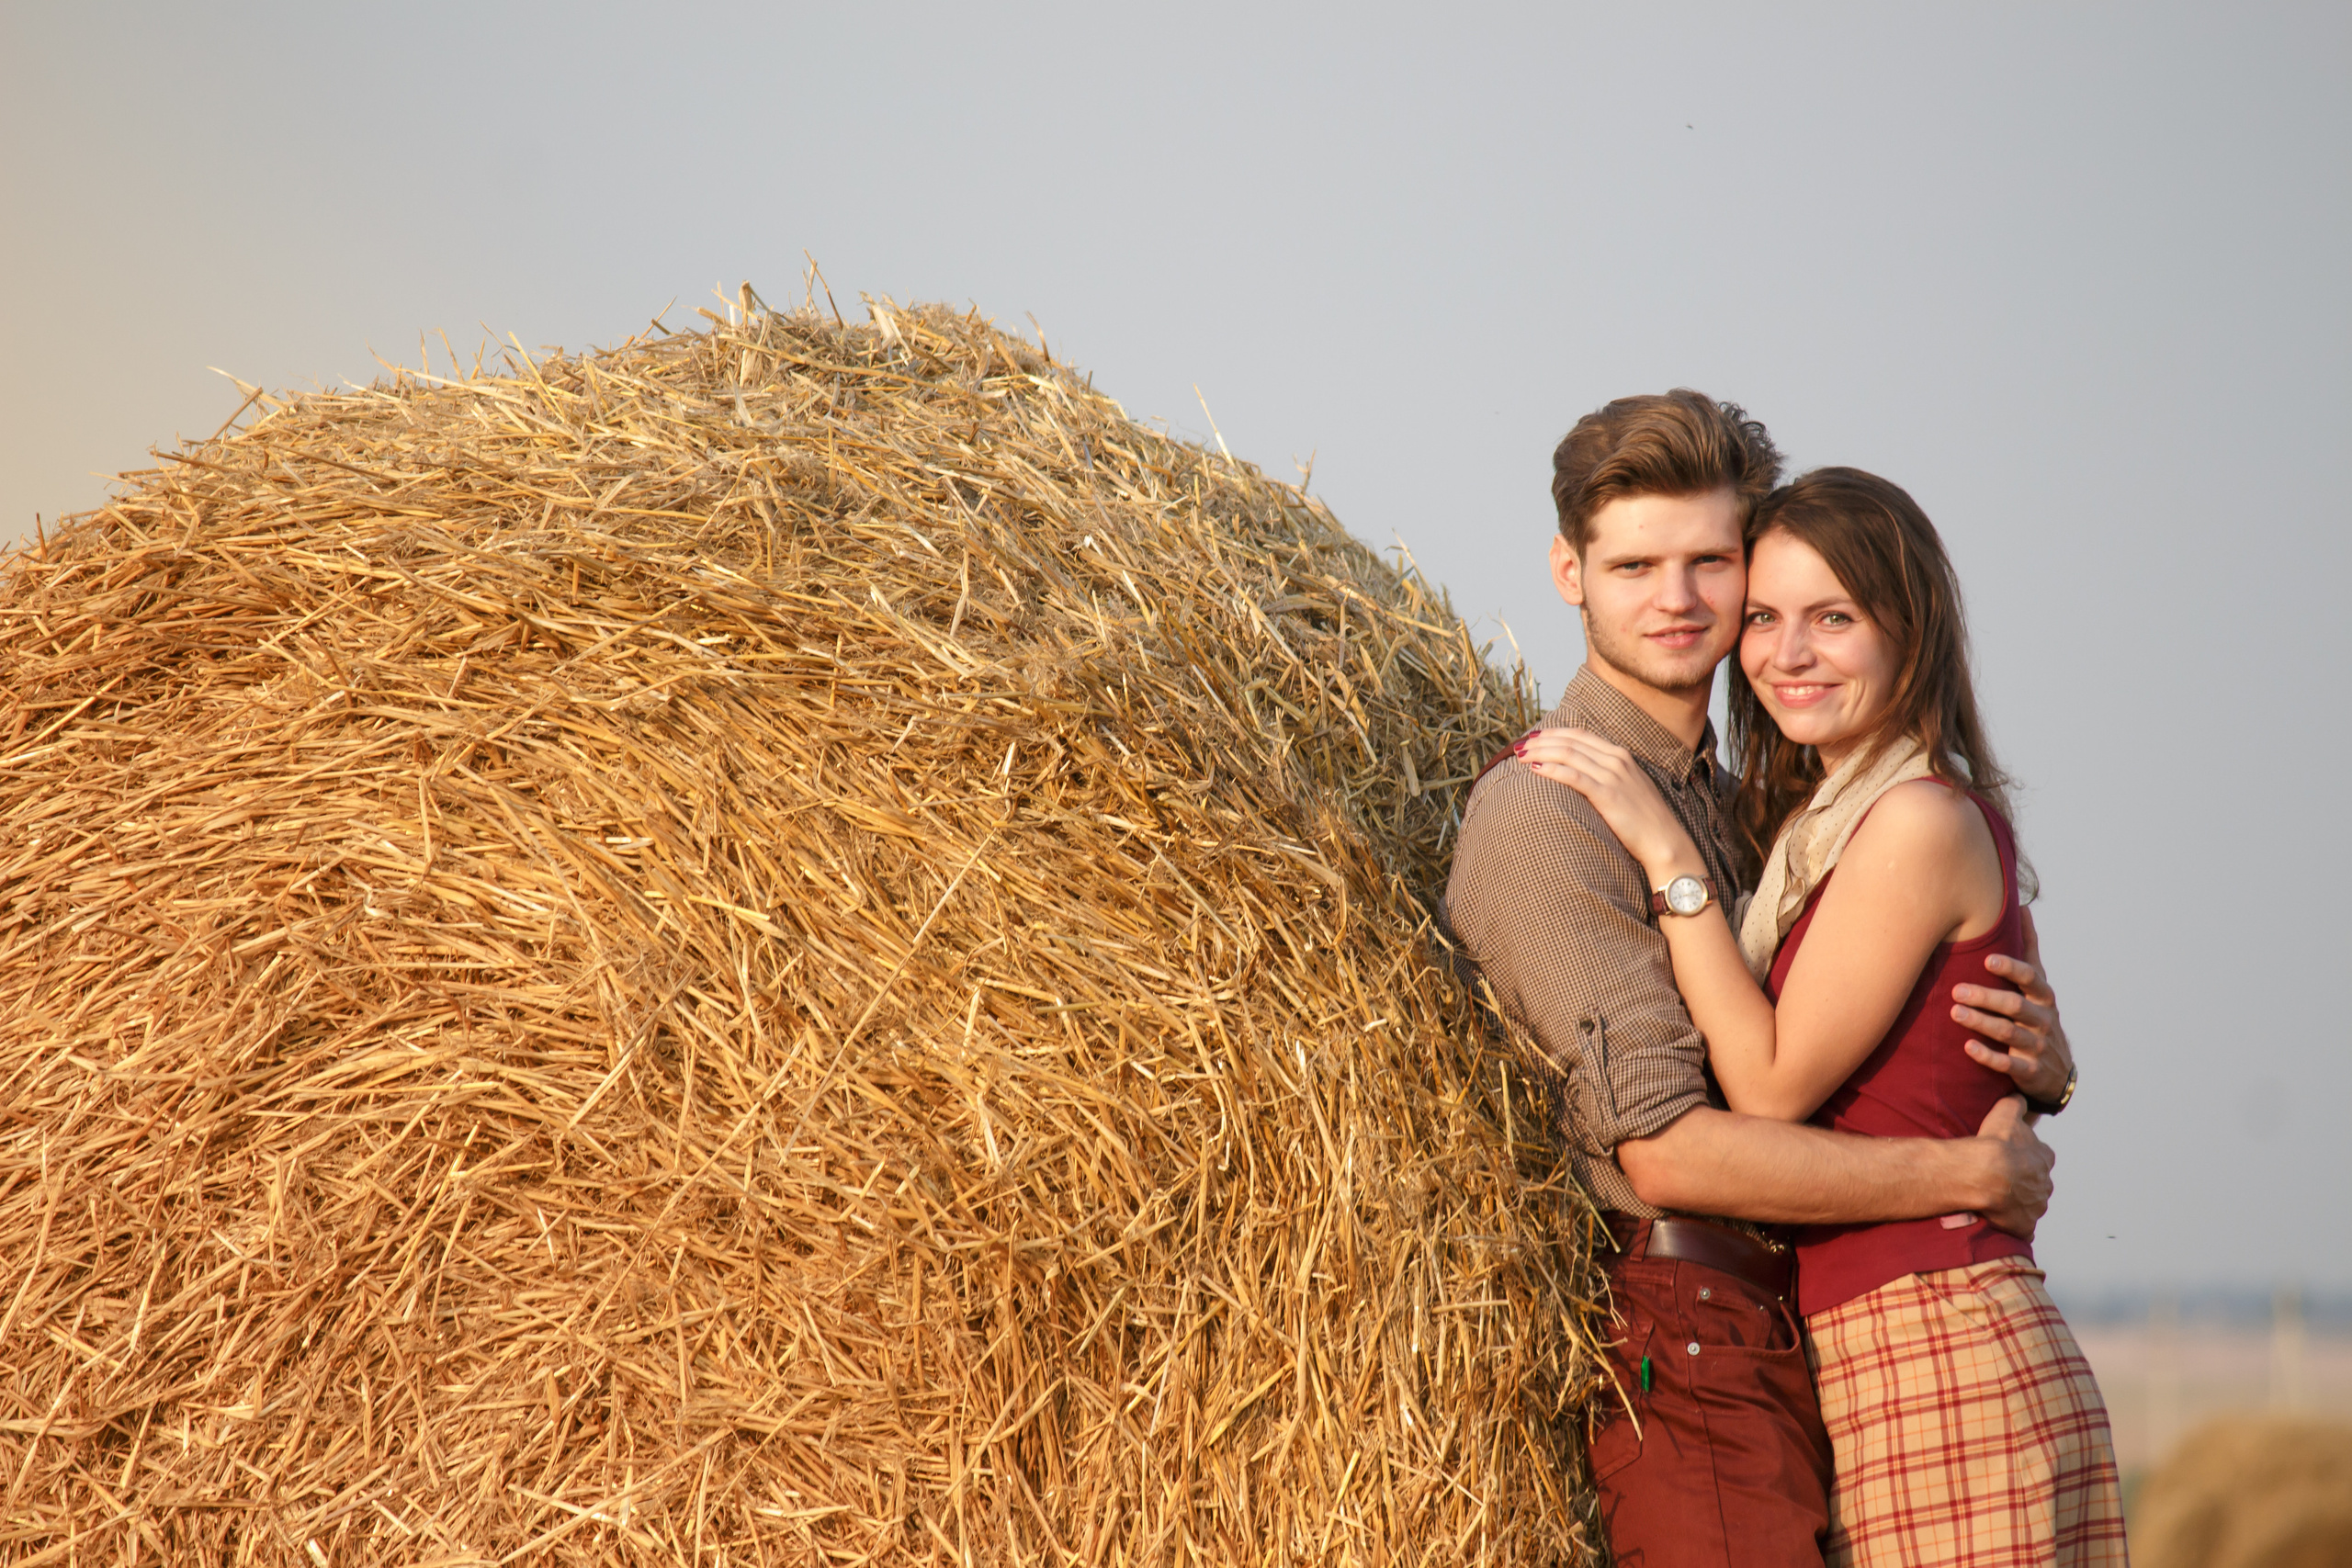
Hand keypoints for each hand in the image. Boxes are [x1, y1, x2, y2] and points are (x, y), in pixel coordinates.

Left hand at [1517, 727, 1699, 879]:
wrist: (1663, 840)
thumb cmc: (1642, 819)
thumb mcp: (1626, 788)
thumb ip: (1605, 776)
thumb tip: (1578, 773)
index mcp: (1620, 755)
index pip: (1579, 735)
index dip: (1553, 734)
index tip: (1533, 737)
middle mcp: (1616, 760)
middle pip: (1570, 741)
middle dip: (1540, 741)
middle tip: (1517, 746)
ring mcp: (1613, 776)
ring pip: (1568, 754)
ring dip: (1540, 752)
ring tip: (1519, 757)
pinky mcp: (1607, 794)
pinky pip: (1574, 776)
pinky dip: (1552, 769)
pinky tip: (1535, 769)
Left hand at [1952, 908, 2073, 1104]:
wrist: (2057, 1072)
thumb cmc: (2038, 1016)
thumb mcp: (2038, 985)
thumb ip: (2028, 950)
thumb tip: (2022, 907)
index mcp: (2043, 996)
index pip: (2030, 978)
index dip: (2011, 969)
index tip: (1987, 960)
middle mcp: (2042, 1019)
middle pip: (2015, 1005)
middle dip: (1986, 997)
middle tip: (1956, 990)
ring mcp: (2037, 1046)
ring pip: (2009, 1033)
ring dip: (1981, 1023)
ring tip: (1955, 1013)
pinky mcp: (2029, 1071)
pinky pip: (2008, 1064)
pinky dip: (1988, 1057)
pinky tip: (1967, 1048)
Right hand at [1971, 1095, 2053, 1239]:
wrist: (1982, 1175)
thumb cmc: (1993, 1144)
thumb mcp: (2004, 1114)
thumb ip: (2016, 1104)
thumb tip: (2020, 1095)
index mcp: (2043, 1158)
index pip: (2041, 1157)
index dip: (2026, 1156)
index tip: (2011, 1156)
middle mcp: (2044, 1183)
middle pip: (2036, 1182)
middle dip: (2023, 1181)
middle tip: (2001, 1179)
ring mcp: (2035, 1206)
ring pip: (2030, 1204)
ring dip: (2018, 1203)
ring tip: (1996, 1200)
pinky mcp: (2024, 1225)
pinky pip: (2023, 1228)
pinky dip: (2016, 1225)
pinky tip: (2003, 1222)